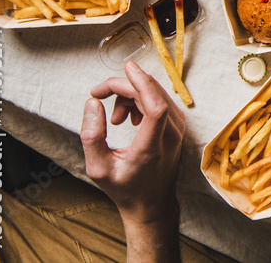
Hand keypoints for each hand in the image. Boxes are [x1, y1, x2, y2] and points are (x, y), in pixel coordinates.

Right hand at [81, 62, 185, 226]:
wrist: (151, 202)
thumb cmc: (124, 188)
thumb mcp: (98, 169)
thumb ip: (91, 136)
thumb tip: (93, 103)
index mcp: (152, 147)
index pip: (156, 107)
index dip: (142, 83)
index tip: (127, 68)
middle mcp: (172, 134)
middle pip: (151, 93)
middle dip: (122, 86)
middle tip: (97, 93)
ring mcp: (179, 128)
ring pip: (154, 92)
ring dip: (129, 96)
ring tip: (115, 120)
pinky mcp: (178, 124)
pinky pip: (159, 99)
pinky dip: (139, 101)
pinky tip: (129, 120)